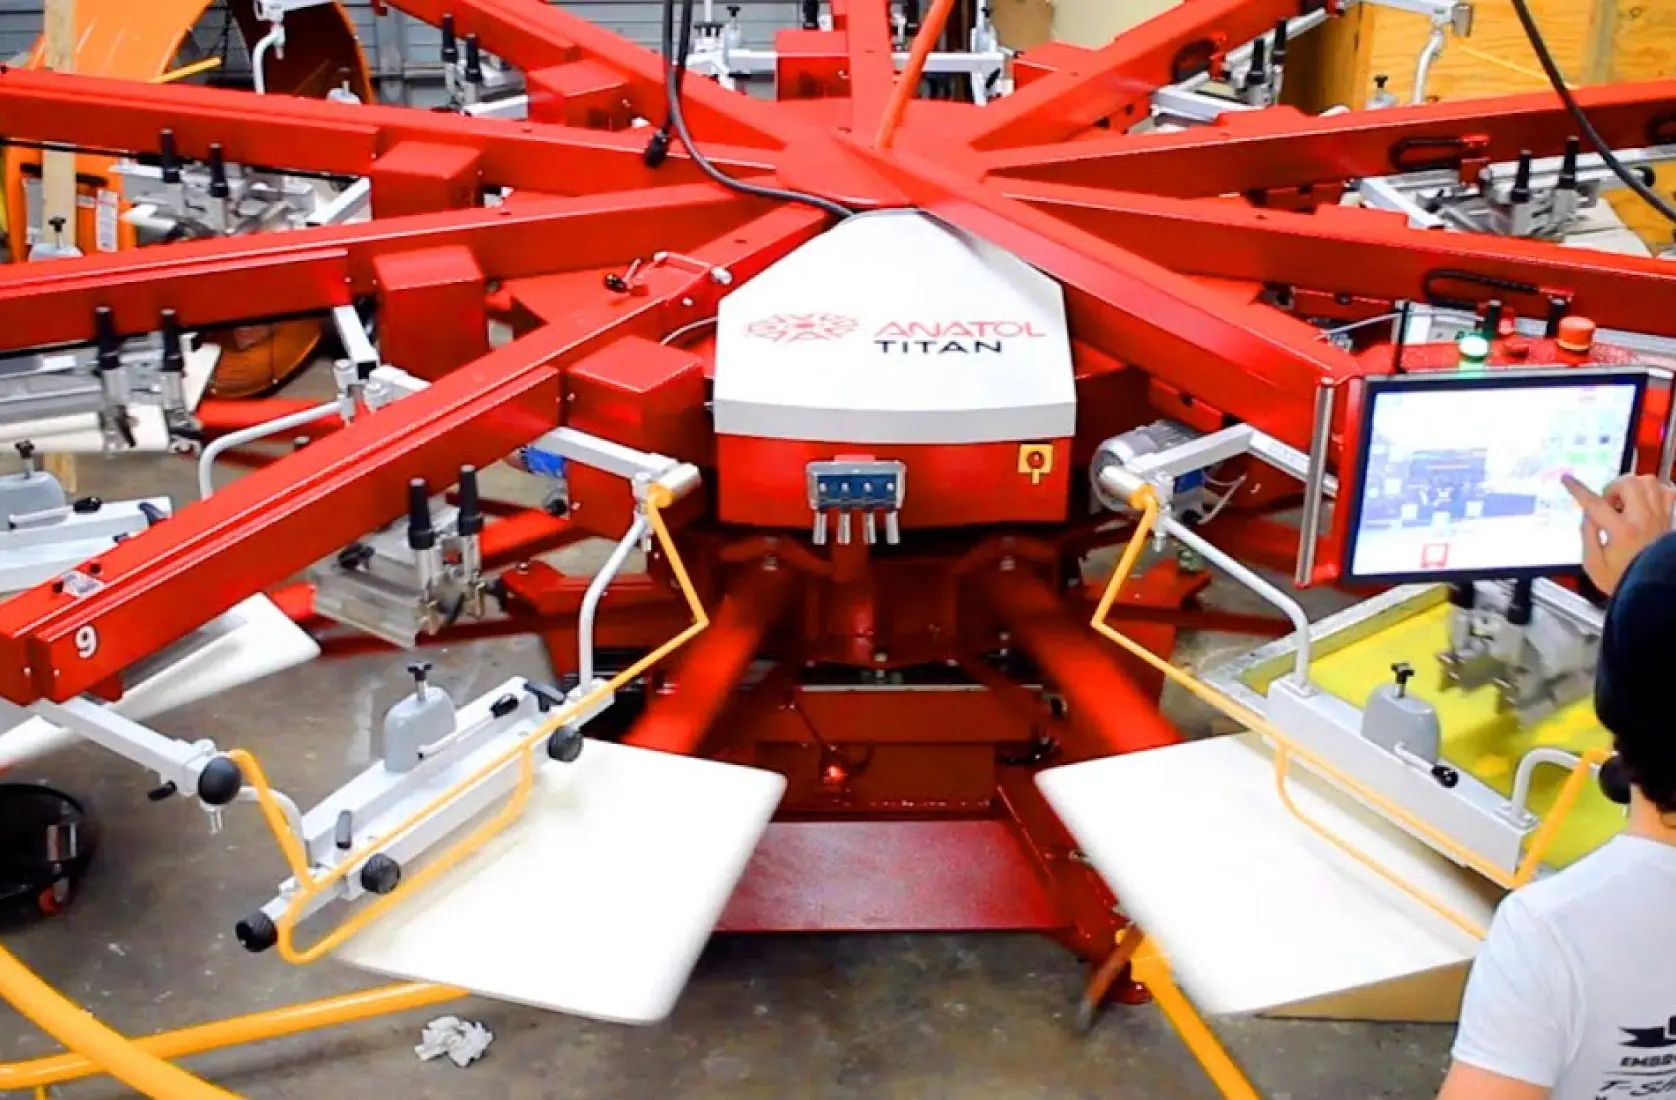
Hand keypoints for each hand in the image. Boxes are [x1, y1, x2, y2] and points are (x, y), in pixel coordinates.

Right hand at [1561, 473, 1675, 595]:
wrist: (1653, 590)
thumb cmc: (1624, 580)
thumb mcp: (1592, 563)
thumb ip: (1587, 534)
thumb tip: (1588, 513)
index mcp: (1623, 532)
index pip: (1595, 503)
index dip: (1577, 489)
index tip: (1567, 480)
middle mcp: (1644, 520)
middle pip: (1629, 483)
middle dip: (1613, 487)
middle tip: (1608, 502)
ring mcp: (1659, 517)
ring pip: (1650, 482)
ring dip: (1633, 486)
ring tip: (1624, 501)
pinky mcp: (1668, 518)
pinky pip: (1668, 491)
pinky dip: (1655, 491)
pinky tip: (1644, 501)